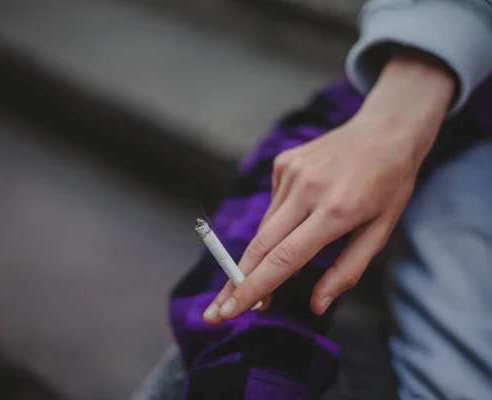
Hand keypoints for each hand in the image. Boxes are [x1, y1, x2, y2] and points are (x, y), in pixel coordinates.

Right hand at [204, 48, 455, 323]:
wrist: (385, 130)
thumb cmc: (389, 186)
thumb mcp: (380, 232)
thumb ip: (347, 271)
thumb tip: (316, 305)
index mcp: (336, 213)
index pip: (283, 259)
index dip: (252, 289)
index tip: (227, 311)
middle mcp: (307, 190)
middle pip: (260, 246)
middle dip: (236, 283)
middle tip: (216, 311)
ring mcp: (291, 172)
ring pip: (265, 228)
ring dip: (261, 256)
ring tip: (274, 267)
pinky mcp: (283, 163)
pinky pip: (273, 206)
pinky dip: (279, 223)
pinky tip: (302, 215)